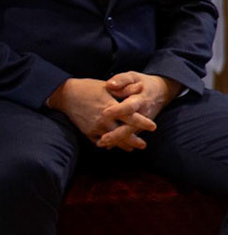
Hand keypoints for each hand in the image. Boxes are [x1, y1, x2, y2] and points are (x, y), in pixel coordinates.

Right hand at [47, 76, 164, 150]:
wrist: (66, 95)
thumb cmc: (89, 88)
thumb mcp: (108, 87)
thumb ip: (125, 90)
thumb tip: (141, 87)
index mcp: (111, 107)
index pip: (131, 117)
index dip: (143, 123)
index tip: (153, 126)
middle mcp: (104, 120)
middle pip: (123, 133)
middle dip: (135, 140)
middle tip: (144, 145)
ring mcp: (95, 127)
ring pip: (113, 140)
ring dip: (123, 145)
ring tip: (133, 147)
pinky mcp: (87, 132)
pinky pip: (100, 142)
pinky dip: (109, 144)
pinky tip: (115, 145)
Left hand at [100, 71, 179, 149]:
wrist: (161, 92)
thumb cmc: (143, 83)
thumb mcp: (134, 76)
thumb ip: (122, 80)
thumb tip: (109, 85)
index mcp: (140, 99)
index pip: (130, 106)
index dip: (118, 110)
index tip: (105, 113)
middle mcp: (143, 113)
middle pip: (131, 126)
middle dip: (117, 134)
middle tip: (103, 138)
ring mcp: (143, 122)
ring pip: (130, 134)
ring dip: (117, 141)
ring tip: (101, 143)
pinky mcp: (141, 127)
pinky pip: (131, 135)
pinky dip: (120, 141)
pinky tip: (107, 144)